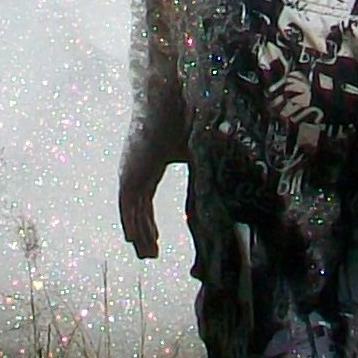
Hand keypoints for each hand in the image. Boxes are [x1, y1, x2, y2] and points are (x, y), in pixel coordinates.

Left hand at [116, 83, 188, 259]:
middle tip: (150, 254)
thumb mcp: (197, 153)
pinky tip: (135, 242)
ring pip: (131, 212)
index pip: (146, 200)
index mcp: (149, 165)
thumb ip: (204, 171)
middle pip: (137, 210)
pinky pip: (128, 206)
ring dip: (139, 234)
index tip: (156, 239)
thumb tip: (229, 185)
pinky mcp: (128, 173)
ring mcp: (130, 172)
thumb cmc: (184, 120)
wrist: (169, 102)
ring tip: (148, 255)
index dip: (149, 221)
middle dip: (144, 233)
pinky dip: (131, 224)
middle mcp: (136, 170)